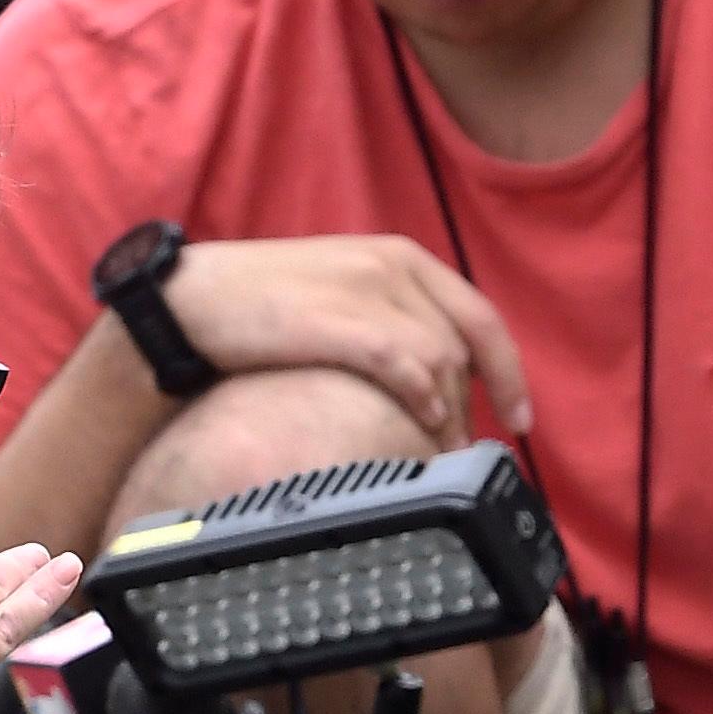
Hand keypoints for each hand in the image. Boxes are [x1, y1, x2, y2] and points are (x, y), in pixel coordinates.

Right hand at [162, 236, 536, 446]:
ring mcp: (369, 291)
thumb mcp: (338, 300)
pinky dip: (421, 401)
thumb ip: (387, 325)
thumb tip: (430, 382)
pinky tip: (418, 426)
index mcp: (400, 258)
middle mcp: (394, 266)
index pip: (480, 318)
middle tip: (466, 453)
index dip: (509, 373)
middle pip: (466, 346)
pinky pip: (407, 366)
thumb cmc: (258, 312)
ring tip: (436, 455)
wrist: (190, 306)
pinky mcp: (342, 321)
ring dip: (447, 415)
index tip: (521, 421)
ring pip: (443, 362)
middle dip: (477, 406)